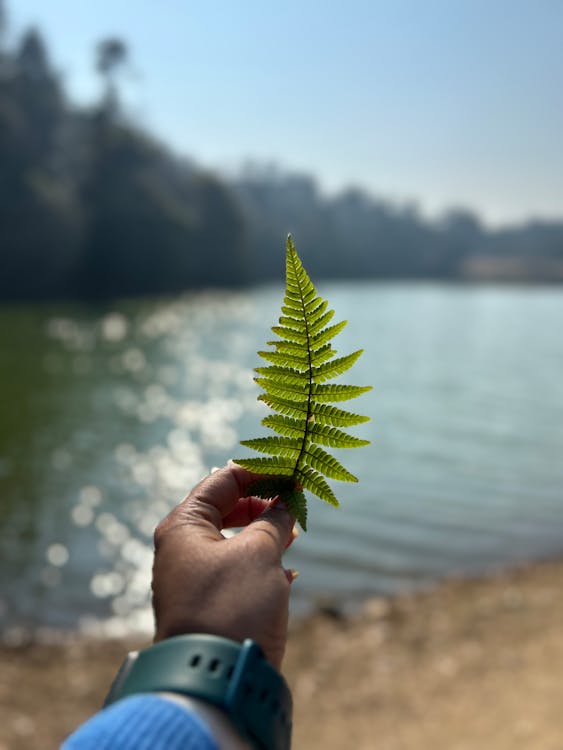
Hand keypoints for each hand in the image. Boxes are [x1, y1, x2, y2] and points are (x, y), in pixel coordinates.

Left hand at [152, 463, 296, 668]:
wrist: (216, 679)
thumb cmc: (233, 605)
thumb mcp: (259, 553)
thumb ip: (275, 520)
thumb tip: (287, 500)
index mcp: (184, 525)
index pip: (223, 480)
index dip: (261, 472)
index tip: (293, 472)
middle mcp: (182, 547)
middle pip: (226, 508)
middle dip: (263, 504)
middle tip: (295, 502)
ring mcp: (193, 576)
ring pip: (233, 539)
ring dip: (265, 533)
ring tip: (294, 534)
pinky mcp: (208, 603)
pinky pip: (236, 569)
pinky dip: (261, 563)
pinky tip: (287, 572)